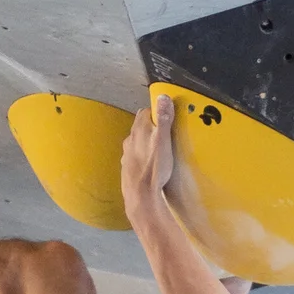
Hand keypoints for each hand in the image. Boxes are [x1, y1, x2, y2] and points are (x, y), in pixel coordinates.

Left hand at [119, 93, 174, 225]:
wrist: (141, 195)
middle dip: (151, 127)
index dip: (156, 112)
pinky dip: (143, 157)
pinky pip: (136, 157)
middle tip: (165, 131)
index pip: (145, 112)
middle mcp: (130, 140)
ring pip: (137, 142)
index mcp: (139, 130)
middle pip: (140, 127)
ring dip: (146, 142)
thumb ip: (163, 118)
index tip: (166, 115)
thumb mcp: (163, 140)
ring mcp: (127, 155)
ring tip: (159, 148)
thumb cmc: (153, 168)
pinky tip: (150, 164)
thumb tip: (163, 98)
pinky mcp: (128, 168)